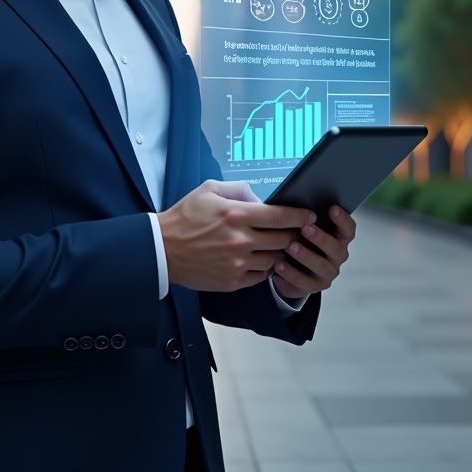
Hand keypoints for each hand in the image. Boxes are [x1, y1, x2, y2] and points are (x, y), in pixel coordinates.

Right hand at [158, 180, 317, 292]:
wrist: (162, 249)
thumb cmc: (184, 218)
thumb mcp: (208, 190)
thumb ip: (238, 190)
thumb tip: (260, 198)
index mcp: (236, 215)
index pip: (280, 216)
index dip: (300, 216)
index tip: (309, 216)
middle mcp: (240, 240)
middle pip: (283, 240)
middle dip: (293, 235)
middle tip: (296, 232)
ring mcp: (236, 263)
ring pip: (275, 259)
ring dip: (279, 253)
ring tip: (277, 246)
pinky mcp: (231, 281)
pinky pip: (261, 276)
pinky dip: (264, 268)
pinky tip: (260, 259)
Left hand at [271, 206, 355, 300]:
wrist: (292, 268)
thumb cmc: (299, 238)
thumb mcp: (304, 226)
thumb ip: (306, 217)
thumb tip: (295, 202)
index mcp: (339, 238)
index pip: (348, 229)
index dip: (343, 219)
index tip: (332, 208)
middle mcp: (337, 256)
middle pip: (336, 248)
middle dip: (320, 237)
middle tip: (305, 227)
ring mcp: (327, 273)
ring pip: (321, 266)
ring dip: (306, 255)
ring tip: (290, 246)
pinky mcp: (314, 287)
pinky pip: (304, 282)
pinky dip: (291, 273)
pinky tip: (279, 264)